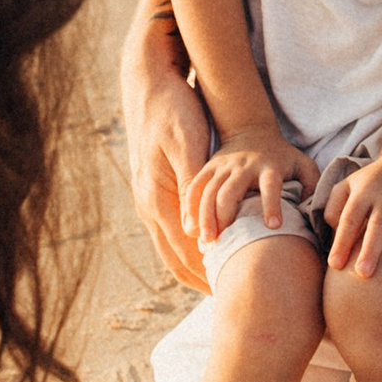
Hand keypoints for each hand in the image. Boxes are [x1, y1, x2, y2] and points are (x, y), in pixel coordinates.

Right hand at [128, 45, 213, 289]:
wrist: (149, 83)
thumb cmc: (173, 110)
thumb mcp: (188, 143)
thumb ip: (195, 184)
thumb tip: (201, 226)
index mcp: (158, 198)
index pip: (186, 253)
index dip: (209, 274)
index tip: (232, 292)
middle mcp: (150, 204)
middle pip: (176, 259)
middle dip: (202, 281)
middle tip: (230, 299)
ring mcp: (148, 199)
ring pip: (172, 248)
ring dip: (195, 268)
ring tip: (222, 284)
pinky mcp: (155, 190)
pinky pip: (171, 232)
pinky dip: (189, 249)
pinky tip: (208, 251)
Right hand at [184, 132, 321, 245]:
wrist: (252, 131)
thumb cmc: (283, 157)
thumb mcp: (303, 165)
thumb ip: (313, 187)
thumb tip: (316, 214)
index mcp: (270, 167)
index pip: (271, 185)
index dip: (273, 204)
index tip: (274, 227)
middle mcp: (244, 166)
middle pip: (230, 191)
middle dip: (225, 216)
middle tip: (223, 242)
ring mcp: (224, 166)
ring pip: (209, 191)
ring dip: (206, 216)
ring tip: (207, 241)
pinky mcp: (209, 167)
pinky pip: (195, 187)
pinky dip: (190, 207)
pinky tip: (191, 229)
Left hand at [323, 151, 381, 286]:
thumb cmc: (369, 184)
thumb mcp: (346, 185)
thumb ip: (333, 209)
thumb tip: (333, 240)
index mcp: (364, 195)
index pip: (350, 218)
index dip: (342, 241)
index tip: (335, 265)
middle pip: (378, 226)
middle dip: (371, 250)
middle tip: (363, 274)